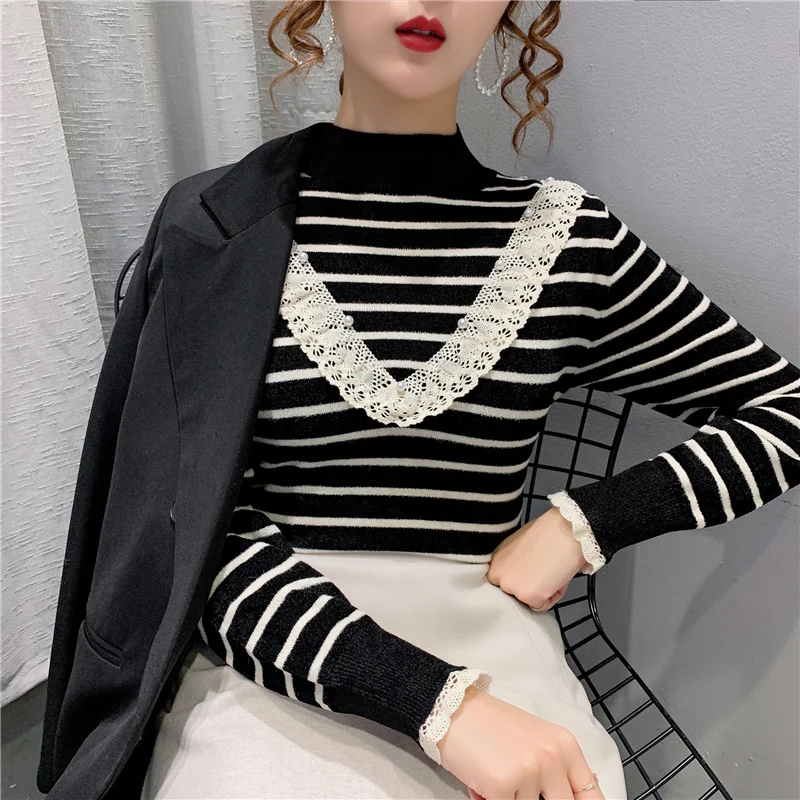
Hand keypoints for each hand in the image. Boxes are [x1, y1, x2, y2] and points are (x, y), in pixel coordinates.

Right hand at [439, 686, 604, 799]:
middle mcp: (553, 758)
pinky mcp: (503, 785)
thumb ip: (556, 772)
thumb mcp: (535, 742)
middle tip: (516, 787)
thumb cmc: (491, 725)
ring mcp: (529, 772)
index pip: (592, 795)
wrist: (452, 708)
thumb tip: (566, 798)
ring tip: (494, 779)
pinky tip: (481, 784)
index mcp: (565, 746)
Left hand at [486, 507, 587, 612]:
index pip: (501, 583)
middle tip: (543, 571)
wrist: (565, 531)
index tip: (528, 574)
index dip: (519, 579)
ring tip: (551, 572)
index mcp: (495, 562)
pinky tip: (556, 578)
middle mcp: (498, 576)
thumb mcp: (518, 548)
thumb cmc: (547, 533)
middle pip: (513, 594)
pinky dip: (552, 597)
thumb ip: (512, 565)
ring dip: (541, 593)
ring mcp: (512, 587)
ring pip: (527, 601)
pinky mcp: (528, 596)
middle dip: (528, 587)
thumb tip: (519, 575)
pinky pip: (542, 606)